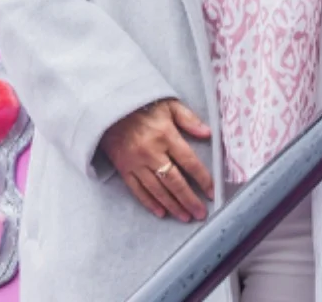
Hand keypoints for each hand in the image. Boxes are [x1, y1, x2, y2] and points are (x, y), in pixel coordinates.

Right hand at [99, 99, 213, 220]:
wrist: (109, 107)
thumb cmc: (143, 106)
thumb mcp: (169, 105)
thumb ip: (189, 119)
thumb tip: (208, 134)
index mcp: (166, 135)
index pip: (189, 162)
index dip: (203, 179)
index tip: (212, 192)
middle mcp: (152, 152)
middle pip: (174, 181)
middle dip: (189, 199)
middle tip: (201, 214)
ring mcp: (136, 163)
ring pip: (157, 189)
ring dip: (173, 205)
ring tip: (185, 217)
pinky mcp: (124, 168)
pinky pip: (137, 190)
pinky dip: (149, 203)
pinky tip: (161, 212)